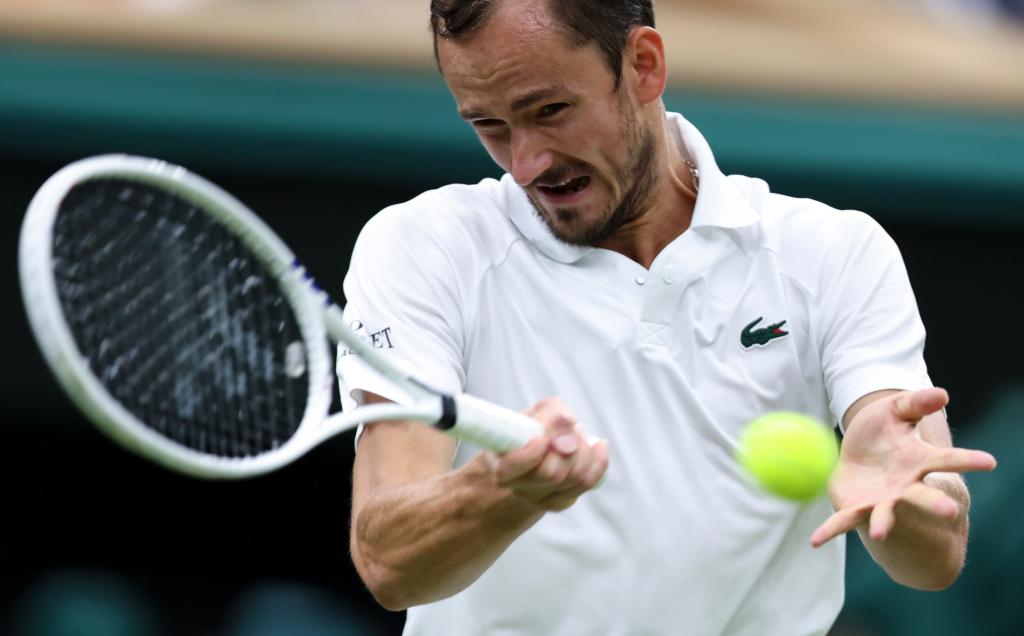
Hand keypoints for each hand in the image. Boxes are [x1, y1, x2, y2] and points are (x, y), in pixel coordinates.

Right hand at [482, 397, 608, 511]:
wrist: (529, 451)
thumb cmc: (531, 428)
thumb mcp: (537, 412)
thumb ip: (552, 416)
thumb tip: (569, 436)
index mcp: (502, 463)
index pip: (512, 467)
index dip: (530, 454)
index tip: (542, 440)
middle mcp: (518, 486)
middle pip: (552, 473)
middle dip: (569, 443)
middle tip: (570, 428)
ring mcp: (538, 498)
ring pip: (575, 477)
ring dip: (584, 449)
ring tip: (578, 433)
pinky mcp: (559, 502)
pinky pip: (588, 483)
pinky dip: (598, 460)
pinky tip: (598, 445)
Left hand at [810, 388, 995, 546]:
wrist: (858, 456)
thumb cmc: (881, 433)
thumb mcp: (895, 411)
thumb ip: (915, 403)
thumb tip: (943, 393)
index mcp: (919, 461)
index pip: (947, 459)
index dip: (968, 460)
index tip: (990, 461)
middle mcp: (906, 486)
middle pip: (924, 496)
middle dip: (936, 504)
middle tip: (950, 511)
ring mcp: (882, 501)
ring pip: (886, 514)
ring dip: (884, 524)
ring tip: (880, 533)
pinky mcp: (857, 509)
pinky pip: (842, 522)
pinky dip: (829, 531)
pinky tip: (815, 541)